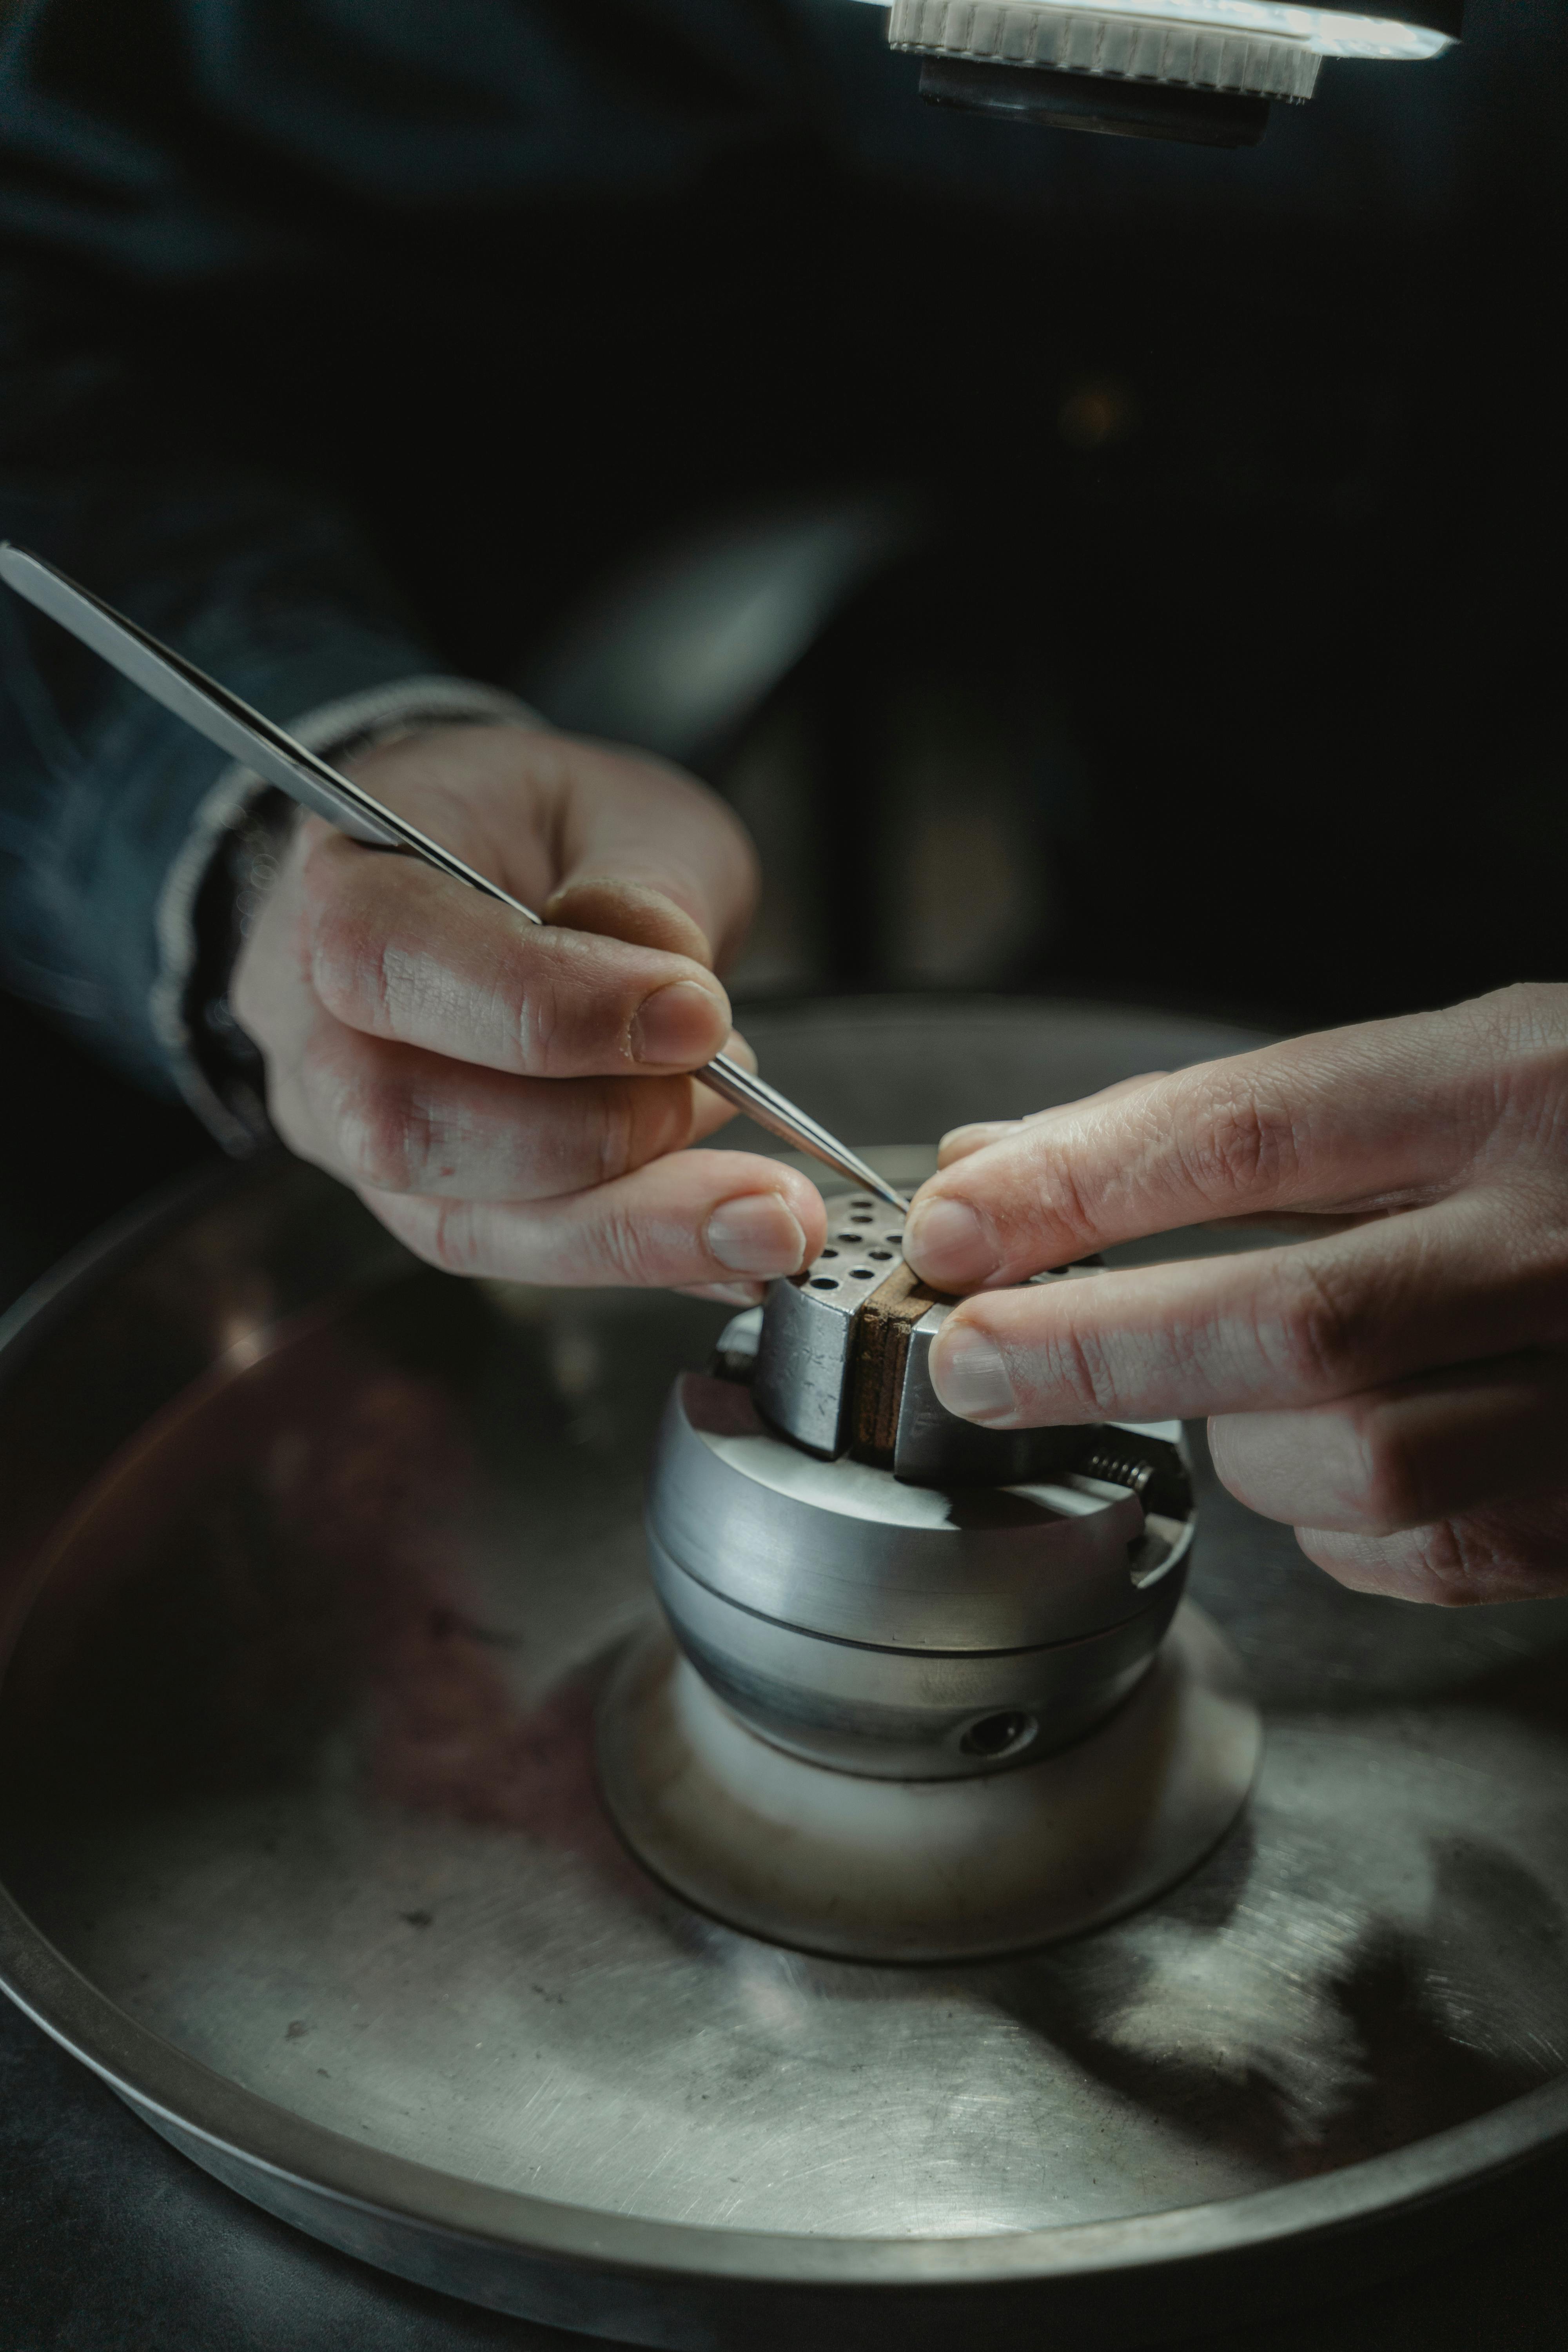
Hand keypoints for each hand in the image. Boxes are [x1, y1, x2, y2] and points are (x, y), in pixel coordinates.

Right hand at [231, 722, 824, 1296]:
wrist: (499, 875)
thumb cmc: (543, 829)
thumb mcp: (620, 805)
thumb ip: (644, 884)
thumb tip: (668, 985)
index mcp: (338, 882)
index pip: (388, 959)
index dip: (541, 1008)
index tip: (690, 1017)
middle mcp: (315, 1026)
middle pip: (407, 1124)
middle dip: (595, 1138)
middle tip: (737, 1101)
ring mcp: (355, 1132)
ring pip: (466, 1222)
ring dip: (634, 1229)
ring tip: (770, 1214)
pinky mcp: (427, 1204)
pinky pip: (523, 1253)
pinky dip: (647, 1253)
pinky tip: (740, 1246)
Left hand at [900, 986, 1567, 1603]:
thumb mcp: (1427, 1073)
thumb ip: (1210, 1125)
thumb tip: (995, 1172)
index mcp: (1510, 1087)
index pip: (1245, 1133)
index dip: (1075, 1189)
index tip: (952, 1228)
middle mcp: (1562, 1236)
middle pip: (1292, 1321)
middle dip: (1102, 1348)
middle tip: (974, 1364)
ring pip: (1354, 1462)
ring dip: (1244, 1443)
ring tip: (1229, 1396)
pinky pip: (1421, 1552)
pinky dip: (1336, 1526)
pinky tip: (1333, 1466)